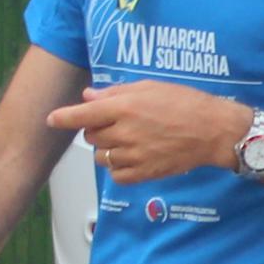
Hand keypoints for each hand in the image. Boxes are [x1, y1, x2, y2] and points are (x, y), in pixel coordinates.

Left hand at [43, 82, 248, 184]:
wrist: (212, 130)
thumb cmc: (185, 103)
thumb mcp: (149, 87)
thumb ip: (115, 94)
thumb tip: (89, 97)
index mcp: (123, 108)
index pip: (81, 115)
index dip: (63, 118)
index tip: (52, 119)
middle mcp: (124, 132)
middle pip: (91, 137)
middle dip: (97, 130)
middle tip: (117, 123)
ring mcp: (133, 155)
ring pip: (101, 157)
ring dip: (107, 150)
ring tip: (128, 141)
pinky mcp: (143, 173)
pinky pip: (117, 175)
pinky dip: (119, 168)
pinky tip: (133, 157)